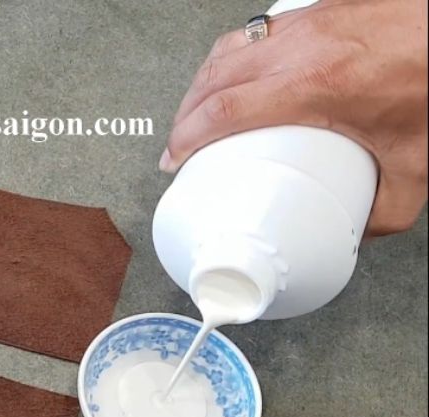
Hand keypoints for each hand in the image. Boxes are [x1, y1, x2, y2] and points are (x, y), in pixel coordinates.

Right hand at [160, 0, 427, 236]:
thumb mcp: (413, 165)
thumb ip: (382, 212)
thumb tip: (354, 232)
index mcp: (316, 85)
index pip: (225, 109)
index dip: (187, 135)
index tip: (174, 158)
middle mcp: (301, 48)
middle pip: (214, 79)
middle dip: (183, 116)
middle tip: (176, 146)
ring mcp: (303, 25)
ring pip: (226, 51)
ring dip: (199, 86)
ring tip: (191, 115)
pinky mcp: (312, 14)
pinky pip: (249, 33)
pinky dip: (226, 59)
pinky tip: (227, 76)